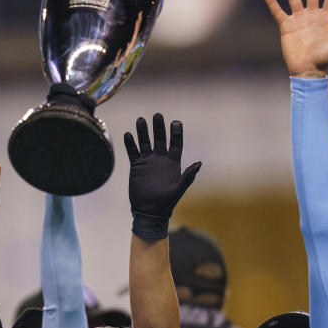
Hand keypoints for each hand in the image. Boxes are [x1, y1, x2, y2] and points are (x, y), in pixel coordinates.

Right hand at [125, 113, 201, 240]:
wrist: (149, 212)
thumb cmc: (166, 202)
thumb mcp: (178, 189)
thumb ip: (188, 176)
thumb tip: (199, 163)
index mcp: (173, 162)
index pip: (176, 143)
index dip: (176, 133)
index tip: (176, 122)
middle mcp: (160, 159)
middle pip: (160, 138)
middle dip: (158, 127)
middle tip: (157, 115)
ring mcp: (148, 161)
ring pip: (145, 142)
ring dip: (143, 132)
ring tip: (140, 120)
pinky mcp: (136, 166)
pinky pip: (133, 152)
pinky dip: (130, 143)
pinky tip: (128, 135)